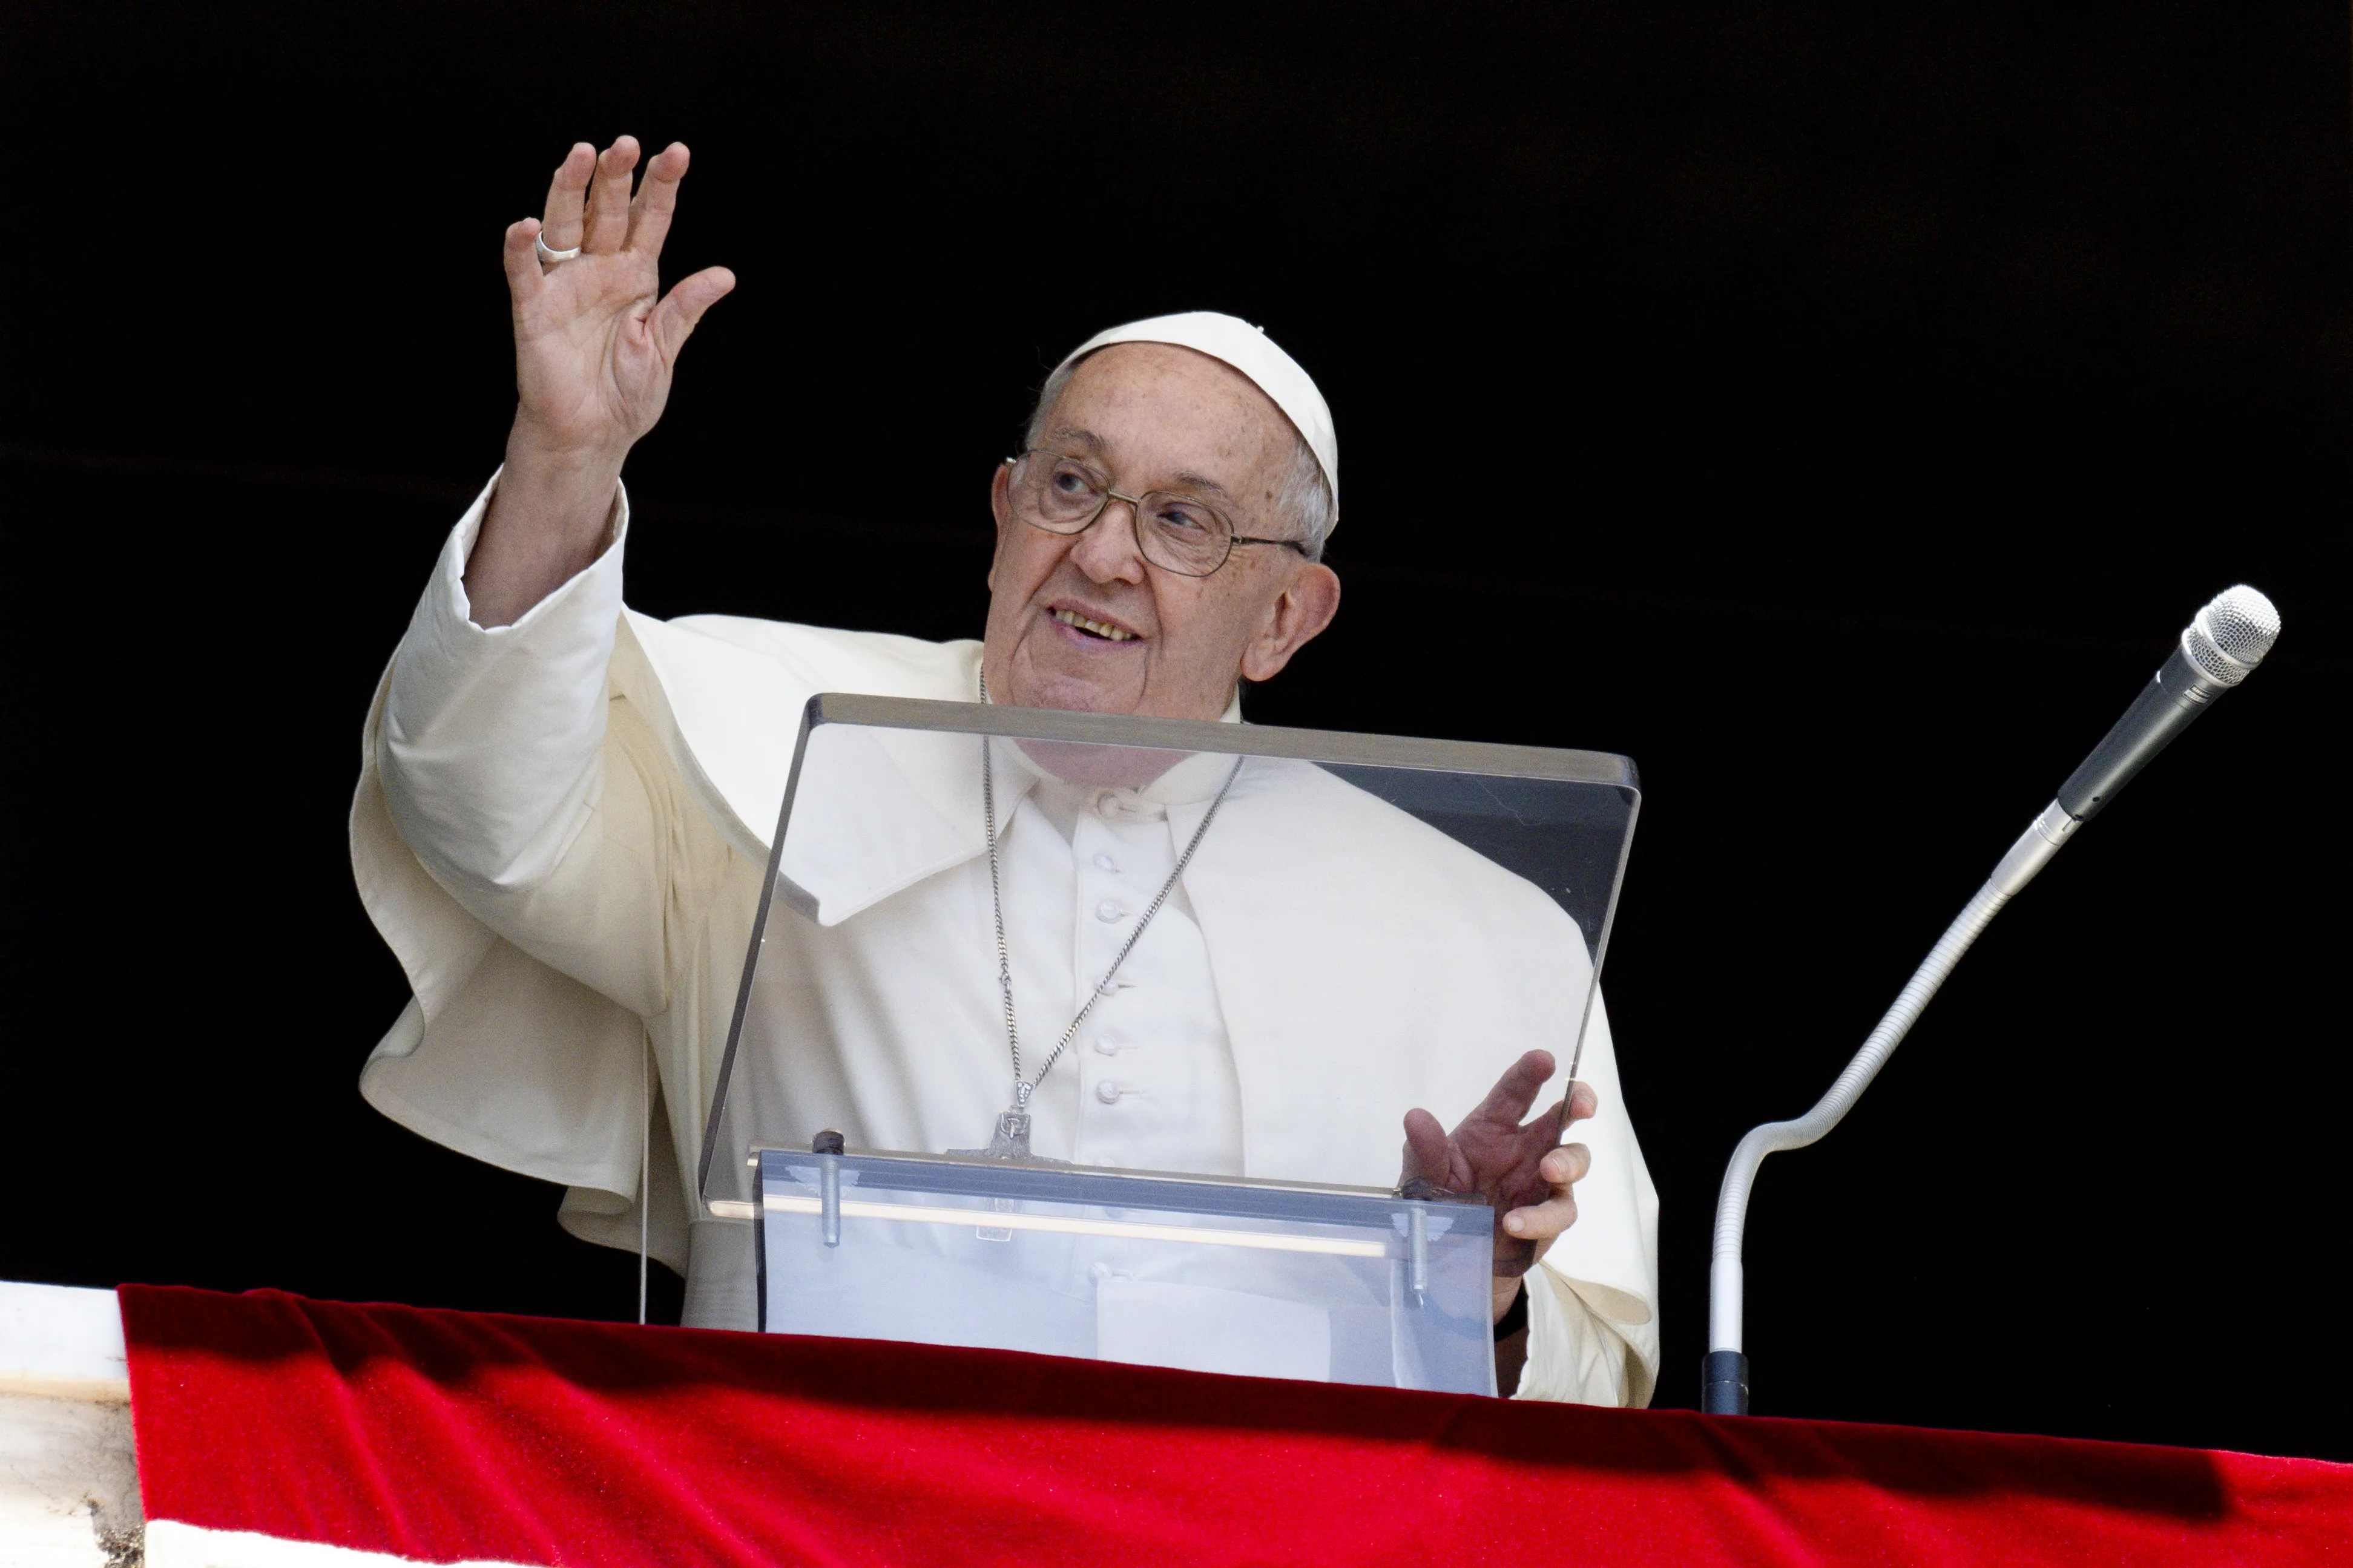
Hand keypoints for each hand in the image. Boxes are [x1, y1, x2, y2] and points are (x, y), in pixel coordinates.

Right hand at [501, 136, 733, 463]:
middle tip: (626, 144)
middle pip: (607, 210)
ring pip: (564, 224)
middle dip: (616, 177)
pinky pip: (524, 272)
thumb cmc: (626, 392)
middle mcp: (599, 268)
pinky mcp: (534, 308)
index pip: (650, 219)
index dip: (662, 186)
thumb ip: (685, 309)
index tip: (678, 153)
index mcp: (636, 274)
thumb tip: (725, 275)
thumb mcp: (663, 347)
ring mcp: (565, 284)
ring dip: (570, 189)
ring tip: (583, 154)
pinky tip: (525, 225)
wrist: (592, 434)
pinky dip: (521, 248)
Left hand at [1400, 1050, 1597, 1323]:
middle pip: (1562, 1117)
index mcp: (1494, 1127)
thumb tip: (1416, 1117)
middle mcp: (1525, 1148)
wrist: (1448, 1255)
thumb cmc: (1440, 1202)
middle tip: (1581, 1107)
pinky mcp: (1548, 1217)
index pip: (1515, 1092)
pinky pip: (1558, 1212)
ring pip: (1575, 1160)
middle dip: (1579, 1103)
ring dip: (1568, 1162)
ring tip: (1549, 1169)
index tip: (1544, 1059)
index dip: (1531, 1073)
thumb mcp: (1423, 1176)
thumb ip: (1424, 1149)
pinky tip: (1515, 1222)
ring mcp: (1541, 1182)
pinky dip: (1540, 1218)